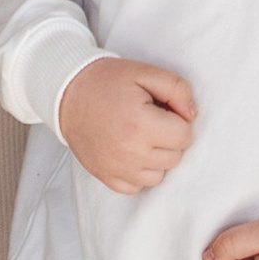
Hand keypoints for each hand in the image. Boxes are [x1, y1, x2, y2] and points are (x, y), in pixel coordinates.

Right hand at [56, 55, 197, 193]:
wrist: (66, 93)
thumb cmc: (106, 82)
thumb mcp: (144, 73)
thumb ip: (177, 88)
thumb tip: (192, 115)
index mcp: (141, 125)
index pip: (185, 136)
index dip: (177, 119)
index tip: (160, 109)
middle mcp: (131, 152)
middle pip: (175, 156)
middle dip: (168, 138)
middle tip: (148, 119)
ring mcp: (117, 168)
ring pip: (159, 175)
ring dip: (155, 157)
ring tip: (138, 135)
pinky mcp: (106, 177)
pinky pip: (137, 186)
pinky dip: (138, 172)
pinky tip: (129, 151)